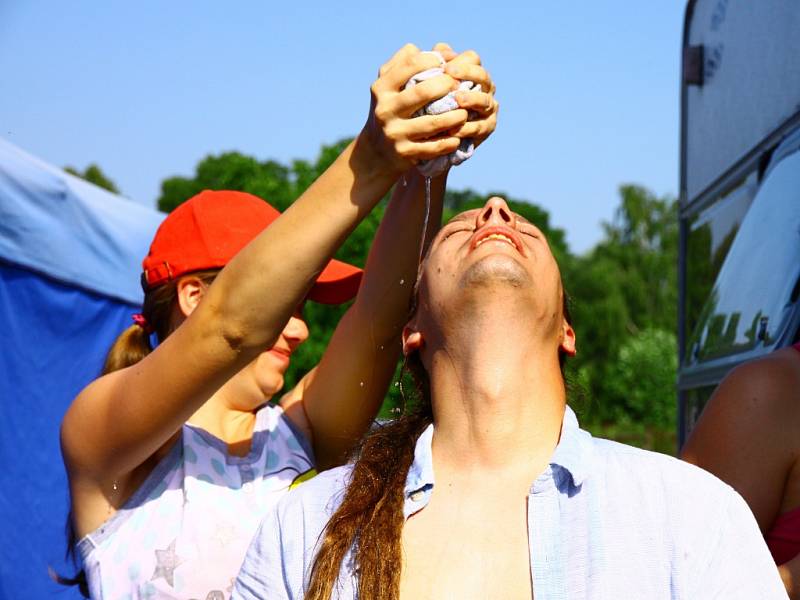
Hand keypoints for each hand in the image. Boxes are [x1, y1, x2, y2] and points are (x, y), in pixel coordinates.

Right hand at [359, 44, 468, 175]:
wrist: (376, 151)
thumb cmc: (390, 109)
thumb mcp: (388, 85)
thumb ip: (404, 63)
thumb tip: (433, 49)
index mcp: (382, 88)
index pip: (410, 65)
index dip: (432, 60)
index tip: (447, 63)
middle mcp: (385, 109)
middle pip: (422, 93)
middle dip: (447, 86)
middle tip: (462, 86)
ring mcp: (394, 132)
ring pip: (431, 123)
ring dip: (454, 117)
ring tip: (465, 113)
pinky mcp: (404, 152)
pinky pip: (432, 148)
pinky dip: (448, 142)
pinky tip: (457, 138)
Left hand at [442, 46, 497, 147]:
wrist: (438, 136)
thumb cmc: (433, 105)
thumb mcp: (430, 85)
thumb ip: (435, 66)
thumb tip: (438, 48)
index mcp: (471, 74)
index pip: (473, 59)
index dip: (460, 61)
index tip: (445, 67)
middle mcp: (484, 88)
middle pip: (483, 76)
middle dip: (469, 74)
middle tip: (450, 75)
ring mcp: (488, 109)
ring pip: (485, 101)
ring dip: (472, 99)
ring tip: (457, 100)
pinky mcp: (487, 128)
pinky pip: (480, 127)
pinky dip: (467, 128)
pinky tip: (453, 129)